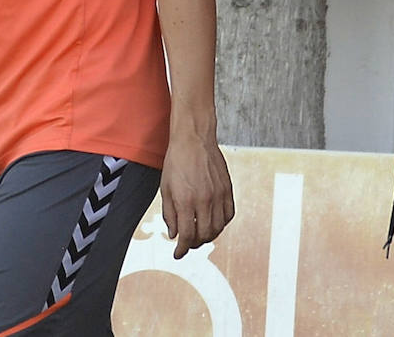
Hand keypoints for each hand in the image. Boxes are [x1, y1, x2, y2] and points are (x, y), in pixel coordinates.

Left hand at [160, 128, 234, 258]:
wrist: (194, 139)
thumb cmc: (177, 161)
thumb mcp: (165, 189)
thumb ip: (169, 214)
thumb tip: (174, 234)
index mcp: (186, 201)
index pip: (187, 235)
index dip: (182, 249)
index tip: (178, 253)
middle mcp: (204, 200)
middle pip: (204, 235)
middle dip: (194, 244)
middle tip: (188, 243)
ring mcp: (218, 195)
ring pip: (218, 228)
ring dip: (208, 236)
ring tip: (200, 234)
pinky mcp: (227, 189)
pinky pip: (228, 215)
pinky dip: (221, 224)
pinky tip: (213, 222)